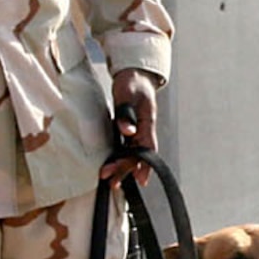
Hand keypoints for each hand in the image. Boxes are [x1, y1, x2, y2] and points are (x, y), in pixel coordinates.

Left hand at [100, 68, 158, 185]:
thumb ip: (127, 113)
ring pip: (131, 153)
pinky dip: (119, 159)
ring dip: (121, 168)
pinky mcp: (128, 130)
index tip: (139, 178)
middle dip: (126, 169)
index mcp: (148, 122)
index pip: (147, 147)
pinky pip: (125, 148)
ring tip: (110, 181)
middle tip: (113, 182)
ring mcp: (136, 131)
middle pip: (138, 154)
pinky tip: (112, 168)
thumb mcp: (128, 94)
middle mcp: (144, 130)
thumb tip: (128, 132)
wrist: (134, 76)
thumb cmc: (132, 83)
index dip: (144, 164)